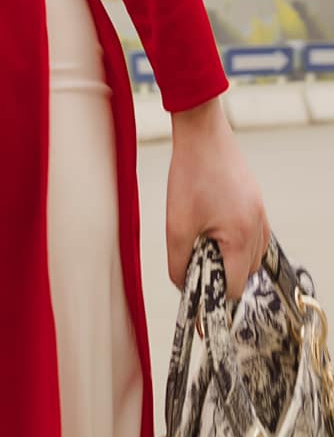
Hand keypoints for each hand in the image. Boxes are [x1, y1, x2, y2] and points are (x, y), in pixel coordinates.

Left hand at [166, 95, 270, 300]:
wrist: (202, 133)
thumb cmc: (189, 175)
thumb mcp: (176, 225)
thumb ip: (179, 264)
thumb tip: (183, 287)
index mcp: (240, 238)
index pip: (232, 287)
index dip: (213, 298)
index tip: (198, 303)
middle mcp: (258, 230)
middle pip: (244, 274)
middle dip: (219, 276)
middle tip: (195, 263)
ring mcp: (260, 215)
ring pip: (249, 256)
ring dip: (227, 259)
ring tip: (201, 241)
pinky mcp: (256, 204)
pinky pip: (250, 236)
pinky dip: (233, 241)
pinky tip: (212, 227)